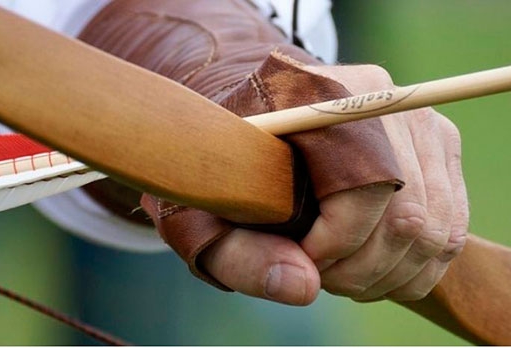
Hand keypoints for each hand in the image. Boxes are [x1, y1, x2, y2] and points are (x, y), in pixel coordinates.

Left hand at [199, 65, 468, 304]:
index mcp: (312, 94)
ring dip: (389, 273)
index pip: (361, 187)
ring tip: (338, 272)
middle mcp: (374, 95)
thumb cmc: (222, 173)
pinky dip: (414, 265)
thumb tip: (304, 288)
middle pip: (407, 213)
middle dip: (361, 269)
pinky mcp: (436, 141)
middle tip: (319, 276)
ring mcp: (414, 116)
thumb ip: (241, 255)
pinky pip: (449, 225)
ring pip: (435, 227)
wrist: (249, 127)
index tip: (300, 259)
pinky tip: (369, 267)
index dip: (336, 245)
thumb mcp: (203, 217)